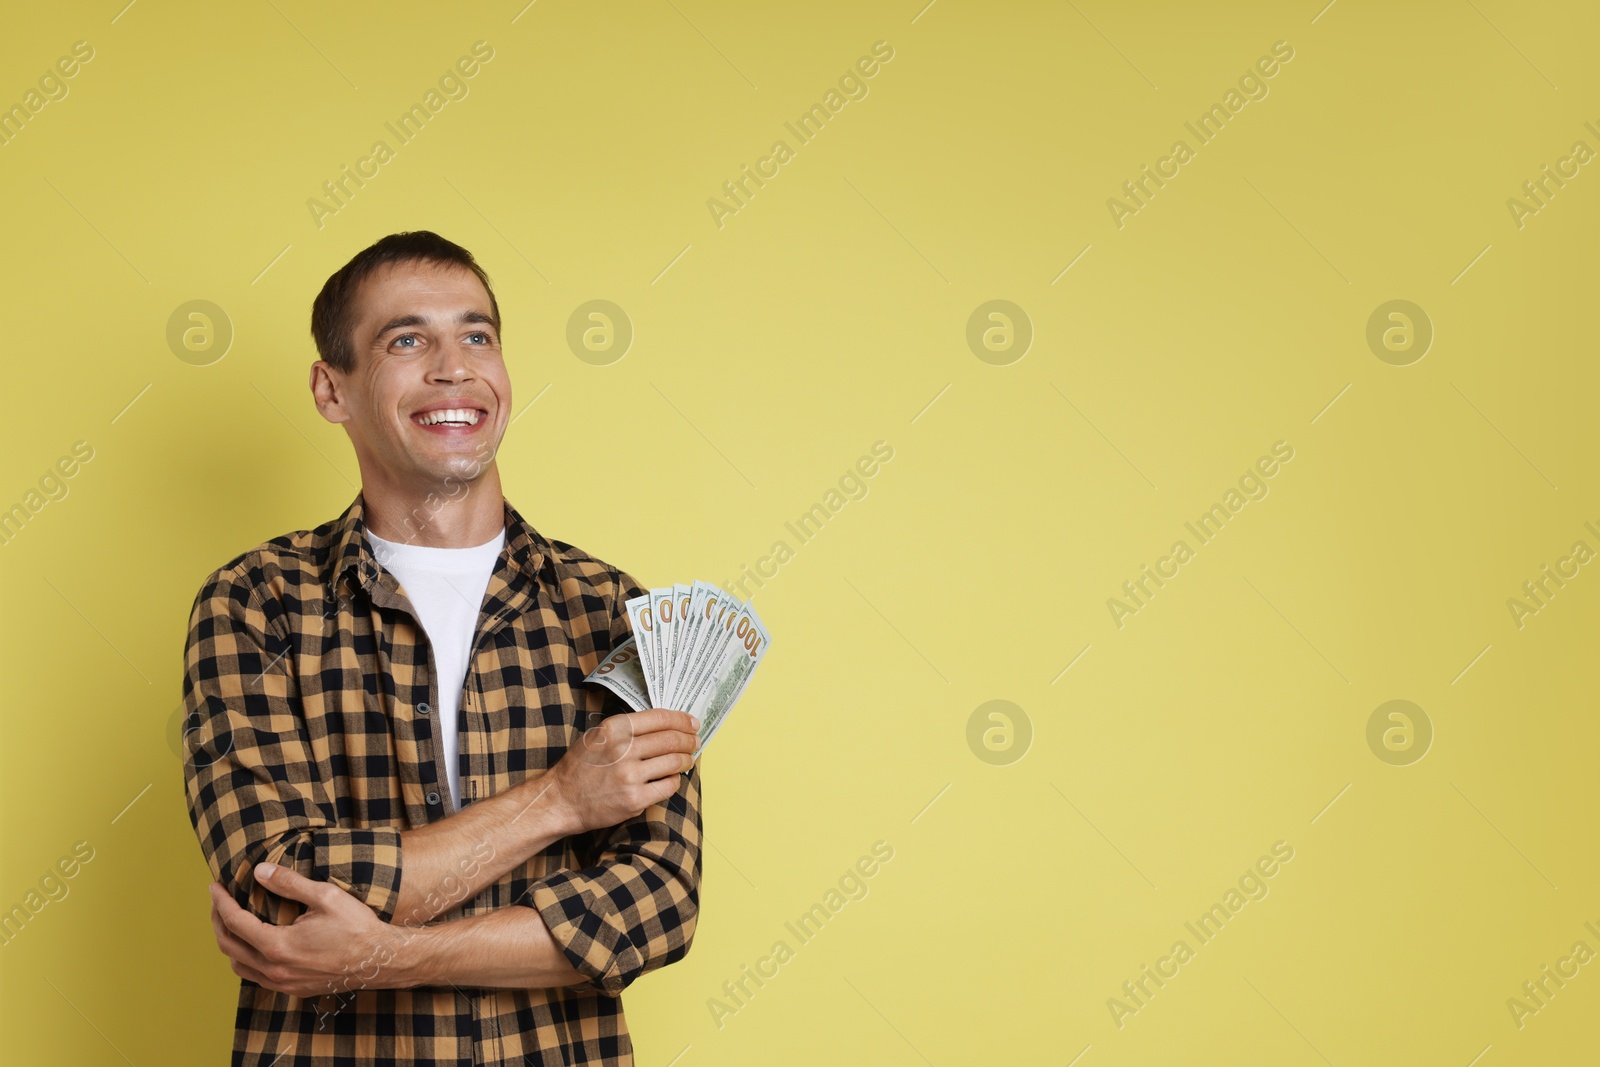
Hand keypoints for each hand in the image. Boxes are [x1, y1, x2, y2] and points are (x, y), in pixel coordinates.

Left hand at [209, 863, 405, 997]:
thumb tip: (260, 871)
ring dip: (229, 943)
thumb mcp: (325, 896)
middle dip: (218, 921)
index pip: (234, 923)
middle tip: (219, 901)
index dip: (220, 902)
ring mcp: (282, 984)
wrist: (379, 961)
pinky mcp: (293, 990)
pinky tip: (256, 944)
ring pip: (238, 966)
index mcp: (278, 946)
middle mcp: (274, 970)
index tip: (215, 886)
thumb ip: (289, 883)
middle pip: (228, 946)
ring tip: (232, 922)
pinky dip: (246, 958)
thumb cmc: (356, 927)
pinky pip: (256, 976)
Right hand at [546, 707, 698, 833]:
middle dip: (689, 740)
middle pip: (671, 739)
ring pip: (674, 762)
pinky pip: (668, 786)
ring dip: (686, 759)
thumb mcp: (598, 735)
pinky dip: (675, 780)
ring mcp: (629, 775)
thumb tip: (664, 725)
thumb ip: (627, 729)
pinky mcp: (634, 799)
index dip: (682, 719)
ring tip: (688, 759)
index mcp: (614, 728)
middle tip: (696, 741)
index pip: (660, 717)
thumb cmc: (580, 767)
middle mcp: (623, 749)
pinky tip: (672, 778)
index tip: (692, 723)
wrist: (561, 800)